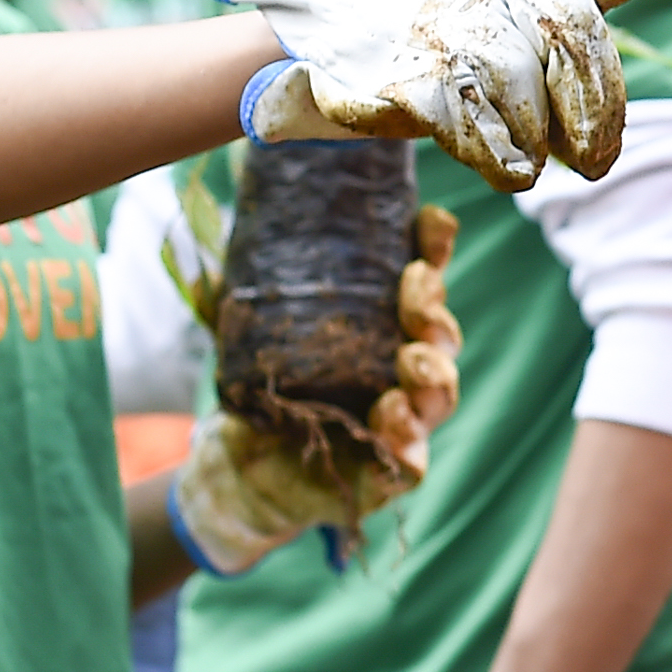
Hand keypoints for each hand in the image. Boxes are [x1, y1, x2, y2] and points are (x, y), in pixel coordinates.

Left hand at [165, 198, 464, 571]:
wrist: (241, 464)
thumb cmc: (259, 383)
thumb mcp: (251, 321)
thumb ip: (253, 272)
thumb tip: (230, 200)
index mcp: (387, 323)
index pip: (423, 278)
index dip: (433, 247)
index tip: (428, 218)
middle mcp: (405, 367)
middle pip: (440, 335)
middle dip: (434, 308)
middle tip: (416, 286)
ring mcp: (404, 420)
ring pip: (441, 393)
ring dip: (434, 371)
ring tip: (414, 359)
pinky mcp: (388, 471)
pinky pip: (412, 458)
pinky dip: (407, 437)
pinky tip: (391, 414)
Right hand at [221, 0, 671, 192]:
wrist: (323, 46)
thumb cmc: (452, 28)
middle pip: (574, 52)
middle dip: (596, 117)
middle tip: (595, 159)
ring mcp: (444, 29)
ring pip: (528, 107)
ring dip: (533, 147)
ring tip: (520, 151)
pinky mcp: (405, 80)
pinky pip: (478, 137)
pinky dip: (494, 159)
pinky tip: (492, 158)